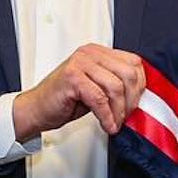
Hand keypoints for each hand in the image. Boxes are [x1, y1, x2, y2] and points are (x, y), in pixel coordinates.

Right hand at [15, 43, 145, 138]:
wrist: (37, 109)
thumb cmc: (66, 100)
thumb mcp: (97, 88)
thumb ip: (116, 85)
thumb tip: (140, 96)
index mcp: (98, 52)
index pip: (133, 63)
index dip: (140, 85)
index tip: (137, 103)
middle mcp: (90, 54)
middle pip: (128, 74)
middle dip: (131, 100)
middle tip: (125, 116)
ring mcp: (80, 63)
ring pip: (115, 87)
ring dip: (118, 110)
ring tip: (114, 122)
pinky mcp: (72, 77)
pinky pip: (99, 99)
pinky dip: (106, 116)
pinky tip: (106, 125)